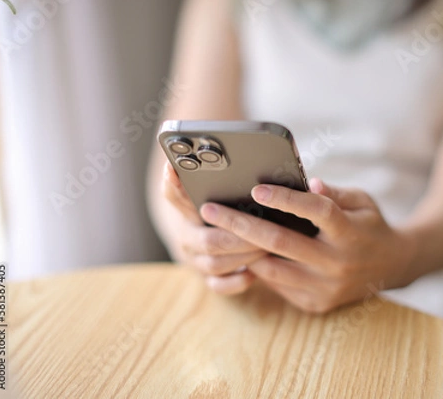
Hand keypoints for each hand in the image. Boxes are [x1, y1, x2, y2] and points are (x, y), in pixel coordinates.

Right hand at [162, 162, 265, 293]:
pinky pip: (217, 286)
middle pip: (206, 238)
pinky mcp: (207, 278)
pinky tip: (254, 273)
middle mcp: (186, 233)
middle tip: (263, 226)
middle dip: (238, 234)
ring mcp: (195, 258)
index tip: (174, 168)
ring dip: (243, 256)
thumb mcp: (221, 188)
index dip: (173, 183)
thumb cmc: (224, 204)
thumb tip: (252, 156)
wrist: (206, 233)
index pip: (173, 194)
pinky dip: (236, 281)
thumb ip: (224, 175)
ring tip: (268, 246)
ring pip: (214, 263)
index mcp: (185, 208)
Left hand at [199, 178, 416, 312]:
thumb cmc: (369, 226)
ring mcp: (326, 288)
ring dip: (242, 250)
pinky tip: (242, 252)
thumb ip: (333, 194)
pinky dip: (260, 268)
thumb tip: (306, 183)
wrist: (392, 268)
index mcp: (350, 232)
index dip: (286, 199)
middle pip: (282, 243)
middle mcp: (338, 263)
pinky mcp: (316, 304)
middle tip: (211, 210)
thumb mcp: (361, 201)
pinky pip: (279, 286)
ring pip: (273, 270)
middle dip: (241, 225)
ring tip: (217, 232)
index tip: (256, 189)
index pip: (316, 212)